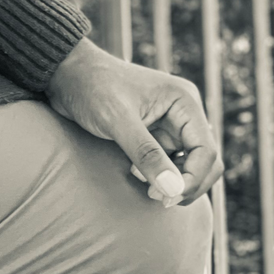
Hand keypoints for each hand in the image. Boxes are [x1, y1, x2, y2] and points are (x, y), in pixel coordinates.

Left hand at [46, 39, 222, 206]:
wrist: (67, 74)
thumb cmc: (91, 87)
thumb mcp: (117, 120)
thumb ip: (146, 153)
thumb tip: (174, 189)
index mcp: (184, 101)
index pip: (206, 151)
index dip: (192, 179)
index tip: (167, 197)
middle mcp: (182, 113)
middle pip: (204, 162)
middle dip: (185, 184)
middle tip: (157, 198)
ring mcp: (169, 125)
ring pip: (188, 166)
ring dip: (172, 182)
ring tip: (143, 184)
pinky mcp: (154, 135)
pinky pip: (169, 164)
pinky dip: (159, 176)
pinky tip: (135, 174)